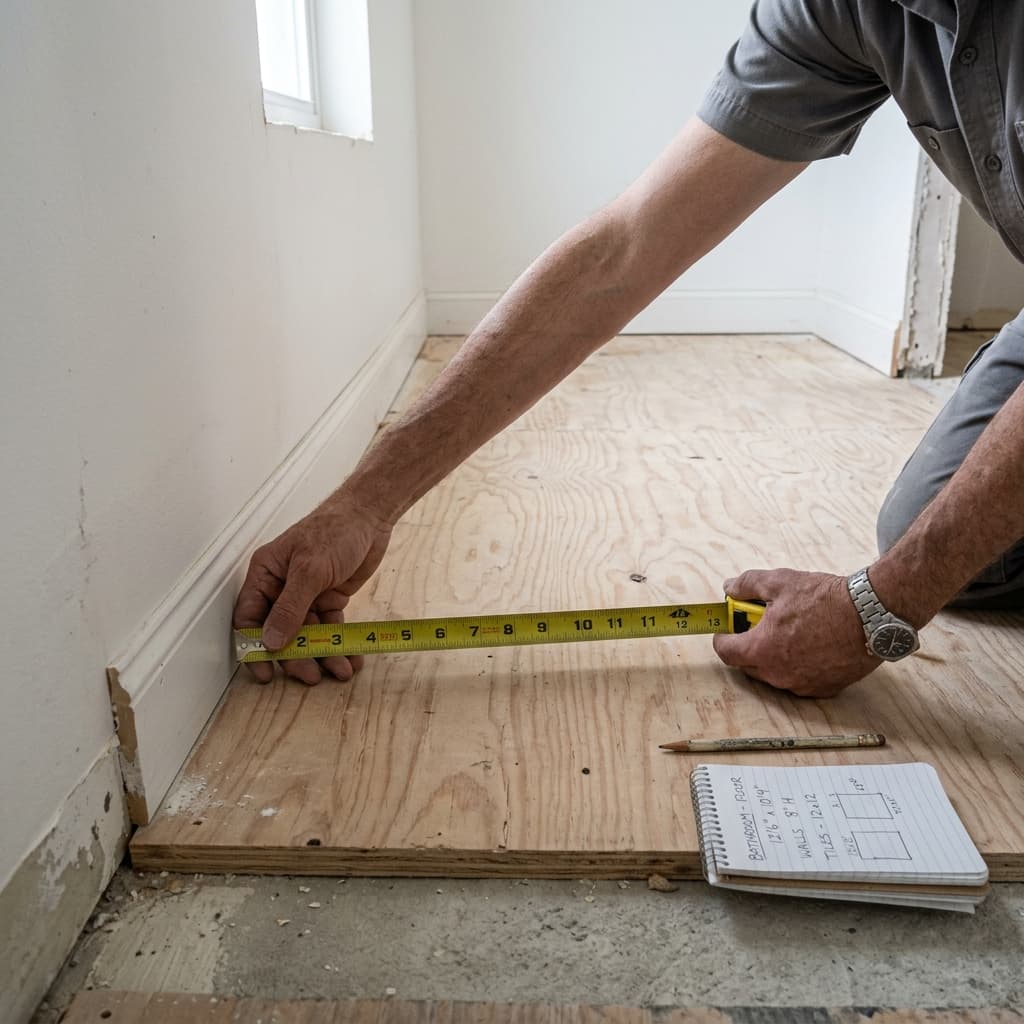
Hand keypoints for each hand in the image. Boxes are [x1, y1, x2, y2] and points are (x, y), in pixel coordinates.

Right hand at [233, 496, 392, 684]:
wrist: (371, 517)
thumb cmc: (335, 530)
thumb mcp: (310, 570)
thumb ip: (290, 608)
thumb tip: (271, 640)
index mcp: (266, 574)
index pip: (249, 617)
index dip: (254, 647)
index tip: (266, 673)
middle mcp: (282, 587)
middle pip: (280, 632)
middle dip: (296, 656)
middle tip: (311, 675)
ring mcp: (307, 595)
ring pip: (308, 634)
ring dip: (323, 654)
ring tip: (340, 670)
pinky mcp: (329, 599)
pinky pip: (330, 628)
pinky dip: (340, 643)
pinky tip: (351, 658)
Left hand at [712, 568, 879, 697]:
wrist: (871, 615)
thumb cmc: (825, 599)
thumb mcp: (779, 581)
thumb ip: (747, 585)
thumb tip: (729, 588)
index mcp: (762, 649)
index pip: (726, 652)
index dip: (723, 638)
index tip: (727, 628)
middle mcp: (779, 674)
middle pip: (748, 666)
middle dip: (748, 646)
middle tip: (759, 626)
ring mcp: (802, 685)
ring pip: (774, 674)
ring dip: (772, 657)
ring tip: (787, 633)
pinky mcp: (825, 688)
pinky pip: (800, 680)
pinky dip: (797, 666)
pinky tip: (808, 646)